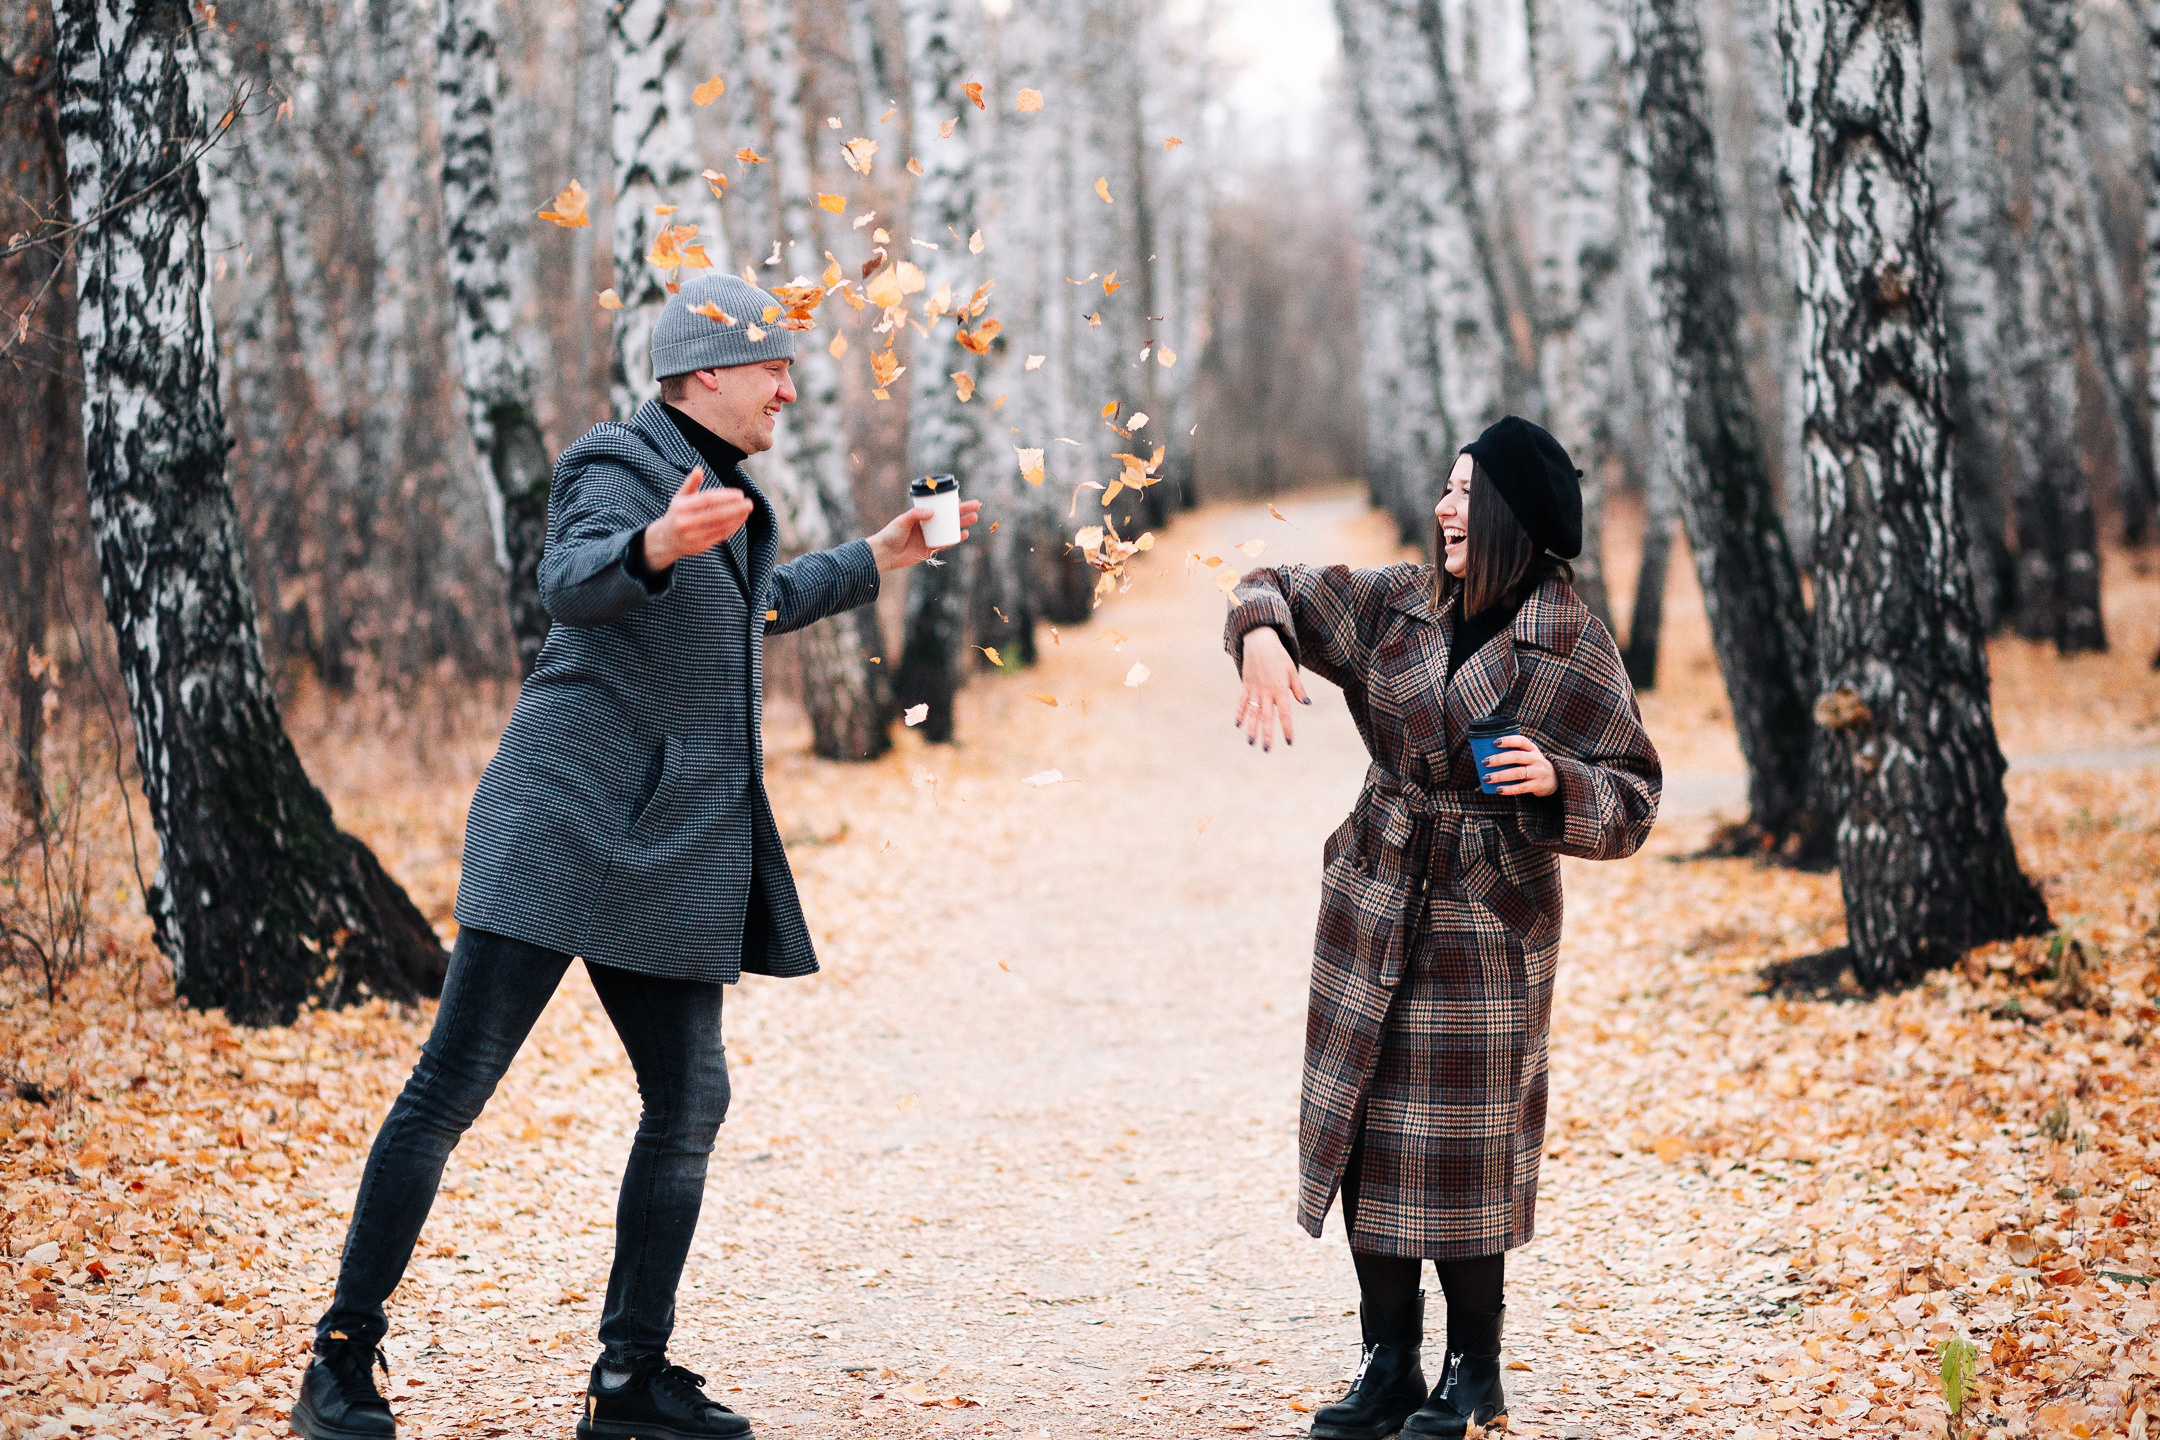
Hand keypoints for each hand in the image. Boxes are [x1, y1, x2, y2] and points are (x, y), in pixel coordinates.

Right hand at [644, 467, 753, 569]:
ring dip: (737, 518)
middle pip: (715, 515)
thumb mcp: (679, 497)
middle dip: (735, 509)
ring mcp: (693, 536)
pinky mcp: (700, 546)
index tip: (740, 494)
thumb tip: (699, 468)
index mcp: (681, 508)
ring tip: (747, 509)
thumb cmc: (676, 513)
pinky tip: (740, 518)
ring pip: (720, 527)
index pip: (707, 500)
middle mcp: (686, 523)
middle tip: (749, 503)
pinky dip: (733, 527)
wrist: (666, 540)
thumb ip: (690, 483)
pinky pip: (720, 536)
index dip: (725, 497)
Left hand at [867, 499, 983, 571]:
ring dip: (963, 523)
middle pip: (949, 516)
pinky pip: (946, 543)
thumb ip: (917, 515)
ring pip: (951, 528)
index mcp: (921, 515)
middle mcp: (928, 524)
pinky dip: (956, 538)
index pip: (939, 506)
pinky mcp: (931, 548)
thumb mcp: (903, 520)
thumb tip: (933, 512)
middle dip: (963, 511)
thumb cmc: (891, 534)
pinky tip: (965, 534)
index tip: (959, 499)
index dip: (950, 503)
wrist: (885, 554)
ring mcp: (930, 536)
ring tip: (974, 518)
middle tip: (976, 506)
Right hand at [1234, 626, 1308, 751]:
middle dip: (1267, 735)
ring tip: (1252, 743)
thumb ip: (1298, 689)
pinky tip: (1238, 725)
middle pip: (1267, 717)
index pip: (1285, 714)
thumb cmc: (1279, 656)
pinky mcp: (1245, 685)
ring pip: (1253, 713)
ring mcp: (1255, 689)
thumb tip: (1306, 704)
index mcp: (1280, 690)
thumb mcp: (1292, 671)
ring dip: (1252, 728)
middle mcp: (1267, 692)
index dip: (1287, 728)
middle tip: (1267, 750)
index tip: (1289, 742)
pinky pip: (1242, 701)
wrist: (1260, 641)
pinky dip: (1240, 712)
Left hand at [1485, 734, 1557, 795]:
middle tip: (1485, 762)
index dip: (1508, 740)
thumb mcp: (1528, 755)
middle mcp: (1536, 759)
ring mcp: (1538, 772)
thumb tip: (1485, 753)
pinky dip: (1508, 789)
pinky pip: (1521, 788)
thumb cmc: (1532, 764)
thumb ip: (1513, 753)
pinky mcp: (1537, 785)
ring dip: (1500, 775)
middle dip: (1499, 759)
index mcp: (1532, 749)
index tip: (1494, 742)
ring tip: (1487, 778)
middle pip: (1517, 756)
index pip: (1521, 741)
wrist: (1554, 779)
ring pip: (1518, 773)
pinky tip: (1498, 790)